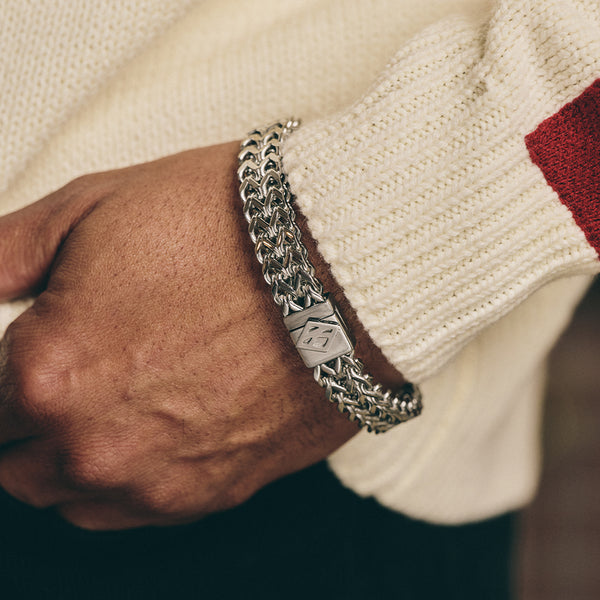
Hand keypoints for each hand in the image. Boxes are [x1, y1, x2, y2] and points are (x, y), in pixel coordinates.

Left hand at [0, 141, 400, 529]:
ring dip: (71, 459)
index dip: (0, 376)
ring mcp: (159, 480)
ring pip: (72, 498)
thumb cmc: (225, 227)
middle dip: (22, 424)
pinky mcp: (217, 492)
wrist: (338, 267)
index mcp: (49, 372)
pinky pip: (138, 511)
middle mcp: (96, 445)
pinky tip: (155, 428)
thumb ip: (0, 258)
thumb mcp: (90, 207)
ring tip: (111, 404)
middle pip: (15, 464)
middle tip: (60, 378)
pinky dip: (128, 478)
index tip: (24, 358)